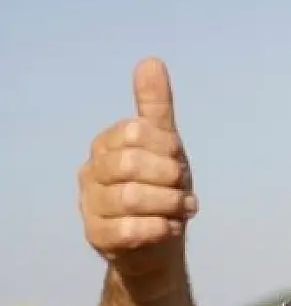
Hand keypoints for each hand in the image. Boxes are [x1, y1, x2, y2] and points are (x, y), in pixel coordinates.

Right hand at [78, 57, 197, 281]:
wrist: (158, 244)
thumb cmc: (160, 189)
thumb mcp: (165, 146)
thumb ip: (155, 108)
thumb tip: (150, 61)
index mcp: (106, 145)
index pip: (135, 131)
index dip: (166, 146)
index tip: (179, 159)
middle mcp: (91, 172)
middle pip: (131, 164)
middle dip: (169, 177)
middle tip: (184, 188)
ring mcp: (90, 205)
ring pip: (132, 197)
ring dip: (169, 204)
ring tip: (183, 209)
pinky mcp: (97, 236)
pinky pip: (128, 229)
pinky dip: (159, 227)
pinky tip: (170, 227)